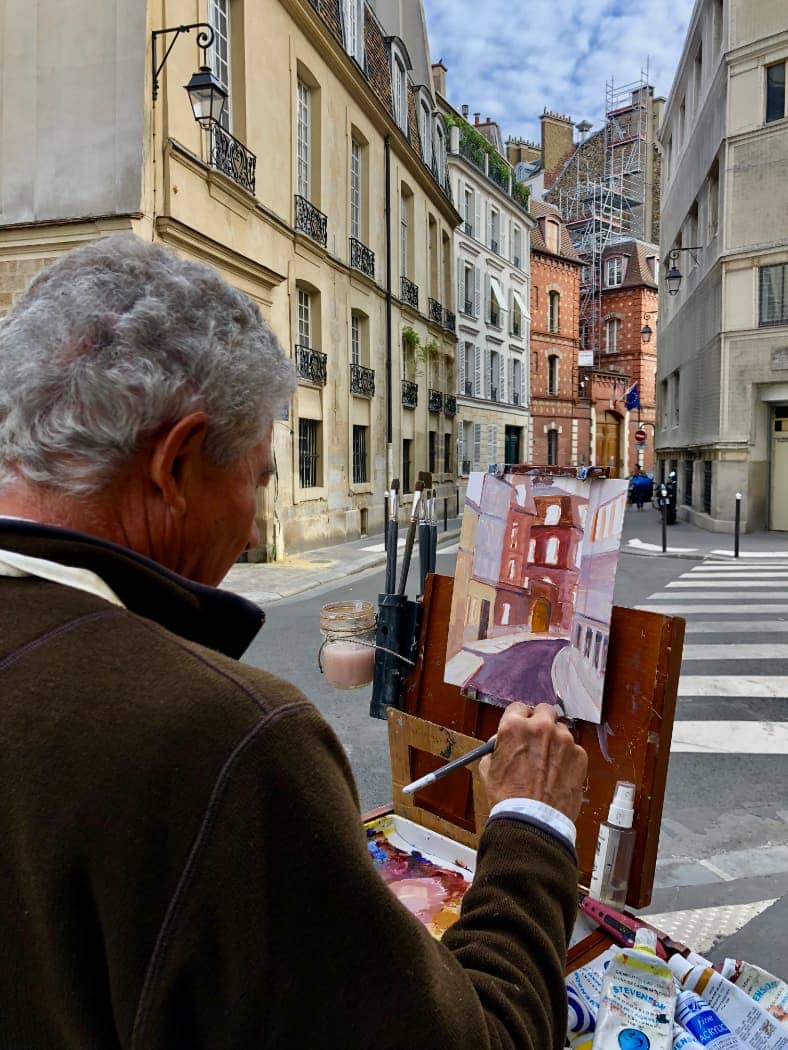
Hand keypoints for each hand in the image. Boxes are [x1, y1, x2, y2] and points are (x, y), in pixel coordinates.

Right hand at [479, 703, 587, 821]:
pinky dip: (567, 758)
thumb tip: (502, 741)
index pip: (518, 707)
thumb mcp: (489, 768)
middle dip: (541, 722)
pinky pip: (574, 749)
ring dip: (555, 740)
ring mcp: (563, 740)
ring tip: (548, 762)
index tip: (522, 725)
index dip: (519, 718)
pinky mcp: (579, 755)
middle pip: (544, 710)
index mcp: (514, 727)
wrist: (533, 821)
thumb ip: (497, 747)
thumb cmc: (509, 799)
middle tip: (538, 738)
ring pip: (561, 729)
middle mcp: (540, 728)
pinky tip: (558, 774)